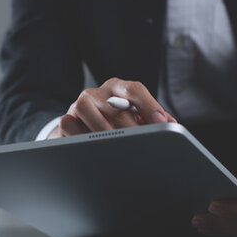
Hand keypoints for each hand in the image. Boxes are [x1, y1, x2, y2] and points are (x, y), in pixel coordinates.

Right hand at [49, 77, 174, 138]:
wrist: (82, 130)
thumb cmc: (114, 124)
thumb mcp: (134, 118)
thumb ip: (152, 119)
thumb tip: (172, 124)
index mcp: (118, 88)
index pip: (134, 89)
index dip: (149, 105)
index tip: (161, 122)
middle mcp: (97, 93)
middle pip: (114, 104)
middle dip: (131, 126)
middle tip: (144, 143)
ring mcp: (78, 105)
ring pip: (86, 108)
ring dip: (102, 129)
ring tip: (117, 146)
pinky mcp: (64, 119)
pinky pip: (68, 124)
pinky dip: (80, 136)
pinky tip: (93, 148)